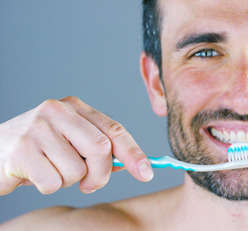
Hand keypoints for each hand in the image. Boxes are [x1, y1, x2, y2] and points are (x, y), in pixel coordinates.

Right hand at [0, 96, 152, 194]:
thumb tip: (136, 165)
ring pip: (77, 170)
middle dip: (100, 174)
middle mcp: (56, 111)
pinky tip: (34, 175)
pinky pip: (53, 182)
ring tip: (51, 171)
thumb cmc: (39, 151)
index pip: (114, 130)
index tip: (147, 173)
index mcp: (74, 107)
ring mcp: (37, 128)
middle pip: (101, 149)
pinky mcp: (21, 149)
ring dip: (68, 181)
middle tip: (89, 184)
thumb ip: (99, 148)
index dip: (133, 153)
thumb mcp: (71, 142)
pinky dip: (48, 186)